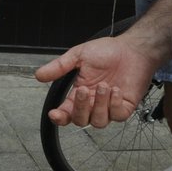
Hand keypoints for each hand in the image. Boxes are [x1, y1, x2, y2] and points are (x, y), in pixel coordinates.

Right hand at [35, 38, 153, 127]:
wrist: (132, 49)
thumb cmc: (108, 51)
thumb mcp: (79, 55)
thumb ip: (59, 67)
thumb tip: (39, 75)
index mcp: (80, 93)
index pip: (66, 112)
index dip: (59, 117)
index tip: (55, 113)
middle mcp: (93, 103)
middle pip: (80, 120)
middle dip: (81, 107)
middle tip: (84, 89)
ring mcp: (109, 107)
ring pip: (99, 122)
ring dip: (100, 105)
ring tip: (104, 86)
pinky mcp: (124, 108)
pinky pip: (117, 116)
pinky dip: (114, 104)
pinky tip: (116, 90)